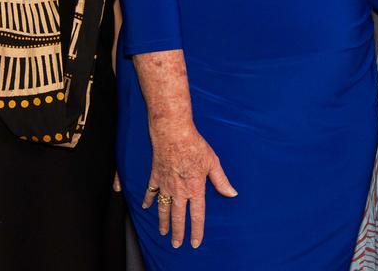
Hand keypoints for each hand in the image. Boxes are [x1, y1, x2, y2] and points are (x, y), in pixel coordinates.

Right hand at [141, 124, 236, 248]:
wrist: (173, 134)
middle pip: (177, 217)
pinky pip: (150, 191)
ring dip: (163, 221)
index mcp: (195, 189)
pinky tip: (145, 207)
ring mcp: (166, 184)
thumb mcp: (213, 163)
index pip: (196, 215)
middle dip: (177, 232)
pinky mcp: (156, 175)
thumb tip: (232, 193)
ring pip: (163, 208)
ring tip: (162, 232)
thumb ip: (221, 181)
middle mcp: (179, 190)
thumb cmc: (195, 146)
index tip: (194, 242)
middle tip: (176, 244)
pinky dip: (148, 200)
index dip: (196, 230)